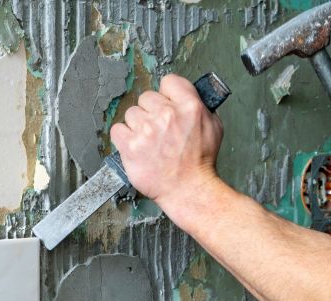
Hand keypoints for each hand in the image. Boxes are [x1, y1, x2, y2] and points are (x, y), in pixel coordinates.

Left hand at [109, 74, 223, 221]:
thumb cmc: (200, 162)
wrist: (187, 189)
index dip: (167, 94)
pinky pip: (117, 130)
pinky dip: (123, 138)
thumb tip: (186, 95)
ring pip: (132, 114)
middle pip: (146, 97)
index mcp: (189, 106)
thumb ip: (199, 106)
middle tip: (159, 130)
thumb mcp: (213, 127)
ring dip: (137, 126)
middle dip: (151, 112)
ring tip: (149, 142)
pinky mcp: (130, 146)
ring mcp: (146, 130)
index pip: (169, 81)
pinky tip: (135, 146)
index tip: (166, 103)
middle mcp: (167, 115)